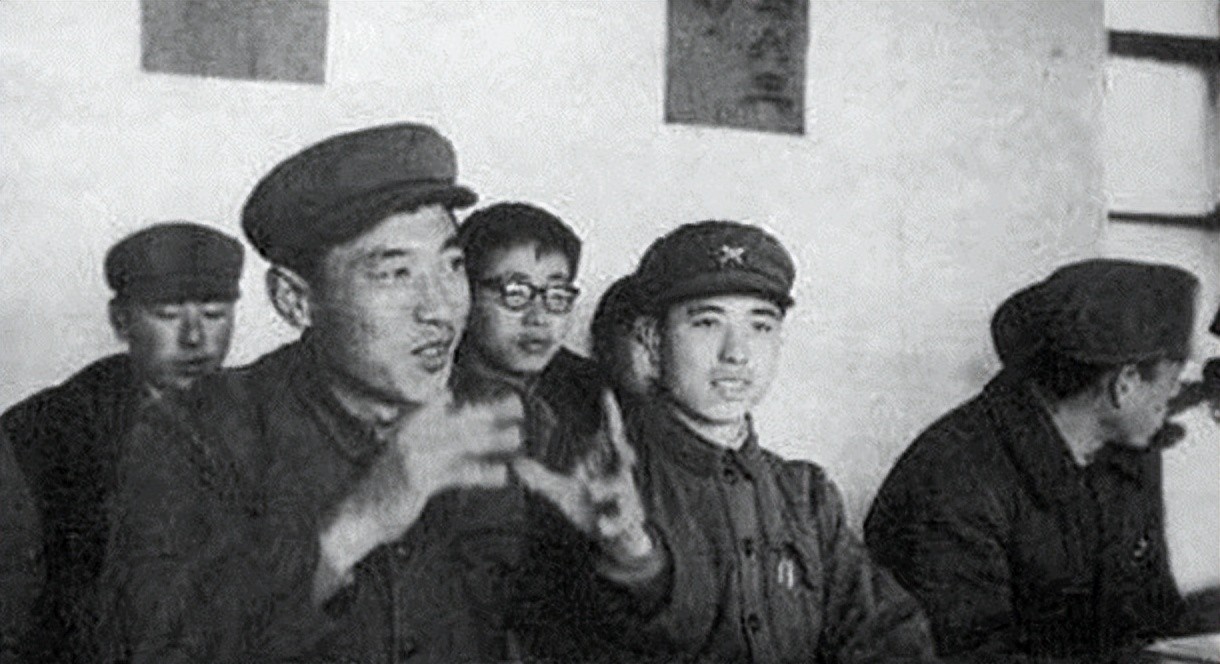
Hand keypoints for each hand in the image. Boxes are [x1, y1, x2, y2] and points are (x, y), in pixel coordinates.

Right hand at [366, 395, 524, 536]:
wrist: (355, 515)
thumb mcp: (405, 450)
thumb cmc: (385, 485)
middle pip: (458, 418)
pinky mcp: (418, 479)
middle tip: (518, 407)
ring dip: (491, 438)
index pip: (446, 404)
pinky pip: (457, 473)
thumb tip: (449, 402)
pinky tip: (500, 475)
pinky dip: (481, 473)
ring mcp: (414, 454)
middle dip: (490, 411)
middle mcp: (410, 434)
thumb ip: (428, 429)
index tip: (505, 398)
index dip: (477, 402)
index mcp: (408, 425)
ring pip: (461, 442)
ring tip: (517, 437)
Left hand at [513, 389, 652, 563]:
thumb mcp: (563, 492)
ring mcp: (625, 498)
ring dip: (606, 487)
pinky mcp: (627, 521)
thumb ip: (541, 478)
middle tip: (615, 439)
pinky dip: (611, 521)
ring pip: (620, 487)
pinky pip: (621, 519)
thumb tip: (515, 464)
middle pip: (623, 455)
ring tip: (590, 491)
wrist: (614, 538)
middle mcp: (618, 476)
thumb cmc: (590, 507)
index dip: (609, 415)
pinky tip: (601, 526)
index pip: (609, 435)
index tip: (606, 393)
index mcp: (604, 464)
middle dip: (621, 446)